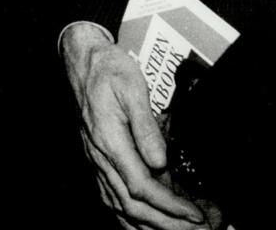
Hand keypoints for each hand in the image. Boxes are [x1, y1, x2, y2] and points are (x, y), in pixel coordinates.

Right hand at [61, 23, 211, 228]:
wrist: (83, 61)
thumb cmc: (108, 70)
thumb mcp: (132, 88)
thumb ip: (146, 127)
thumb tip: (160, 162)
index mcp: (110, 141)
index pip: (141, 186)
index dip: (169, 205)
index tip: (192, 214)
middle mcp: (101, 157)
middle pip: (131, 205)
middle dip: (164, 223)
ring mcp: (97, 161)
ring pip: (120, 207)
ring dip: (148, 225)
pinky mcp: (99, 160)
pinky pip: (111, 198)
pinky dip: (129, 217)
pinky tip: (142, 223)